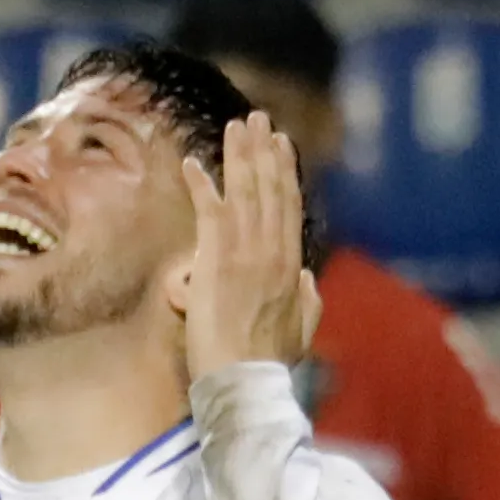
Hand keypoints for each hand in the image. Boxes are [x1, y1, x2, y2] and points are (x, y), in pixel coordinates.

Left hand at [180, 112, 323, 384]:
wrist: (245, 381)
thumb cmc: (269, 364)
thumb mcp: (301, 331)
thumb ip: (307, 301)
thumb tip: (308, 278)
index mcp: (291, 266)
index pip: (289, 207)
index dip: (285, 173)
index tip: (282, 146)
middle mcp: (272, 251)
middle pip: (269, 189)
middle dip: (263, 151)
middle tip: (258, 118)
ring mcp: (245, 253)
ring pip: (244, 191)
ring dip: (238, 155)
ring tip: (235, 125)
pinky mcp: (216, 260)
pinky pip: (208, 212)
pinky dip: (200, 185)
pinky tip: (192, 163)